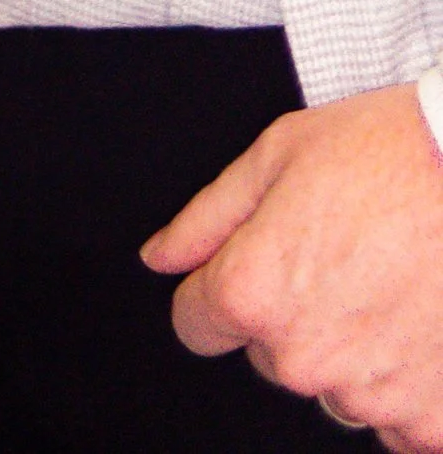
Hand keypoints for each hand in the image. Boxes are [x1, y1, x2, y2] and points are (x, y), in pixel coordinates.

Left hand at [143, 84, 442, 442]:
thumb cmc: (387, 153)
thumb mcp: (278, 155)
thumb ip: (207, 218)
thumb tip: (161, 258)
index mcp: (255, 294)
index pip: (196, 324)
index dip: (218, 289)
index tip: (256, 265)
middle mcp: (305, 359)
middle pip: (270, 355)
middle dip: (293, 314)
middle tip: (344, 255)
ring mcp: (372, 398)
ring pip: (336, 386)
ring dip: (353, 349)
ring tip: (391, 281)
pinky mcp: (433, 424)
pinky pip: (398, 422)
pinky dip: (407, 382)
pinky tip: (422, 323)